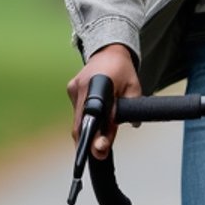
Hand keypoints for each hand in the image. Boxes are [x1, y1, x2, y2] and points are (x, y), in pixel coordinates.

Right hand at [67, 44, 141, 158]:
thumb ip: (131, 107)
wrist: (109, 50)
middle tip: (99, 153)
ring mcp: (73, 88)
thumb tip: (131, 126)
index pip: (96, 115)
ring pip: (78, 119)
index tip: (99, 150)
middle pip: (80, 122)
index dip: (97, 135)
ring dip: (87, 130)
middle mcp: (81, 87)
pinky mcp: (71, 90)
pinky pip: (77, 111)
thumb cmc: (123, 69)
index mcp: (98, 84)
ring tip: (99, 136)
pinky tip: (94, 118)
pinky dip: (85, 119)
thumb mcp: (133, 88)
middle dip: (88, 142)